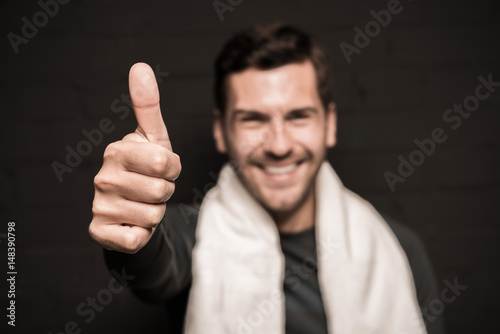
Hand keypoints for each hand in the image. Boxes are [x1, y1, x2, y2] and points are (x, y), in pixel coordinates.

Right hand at [89, 63, 180, 252]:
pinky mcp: (99, 232)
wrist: (132, 208)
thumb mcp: (153, 138)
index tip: (162, 169)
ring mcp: (99, 206)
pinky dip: (143, 233)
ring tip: (143, 204)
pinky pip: (138, 238)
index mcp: (116, 150)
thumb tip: (140, 66)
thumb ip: (148, 105)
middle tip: (152, 189)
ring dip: (156, 213)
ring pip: (154, 215)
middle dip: (166, 192)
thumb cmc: (147, 169)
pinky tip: (132, 223)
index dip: (172, 169)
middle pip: (162, 191)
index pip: (165, 163)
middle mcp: (102, 177)